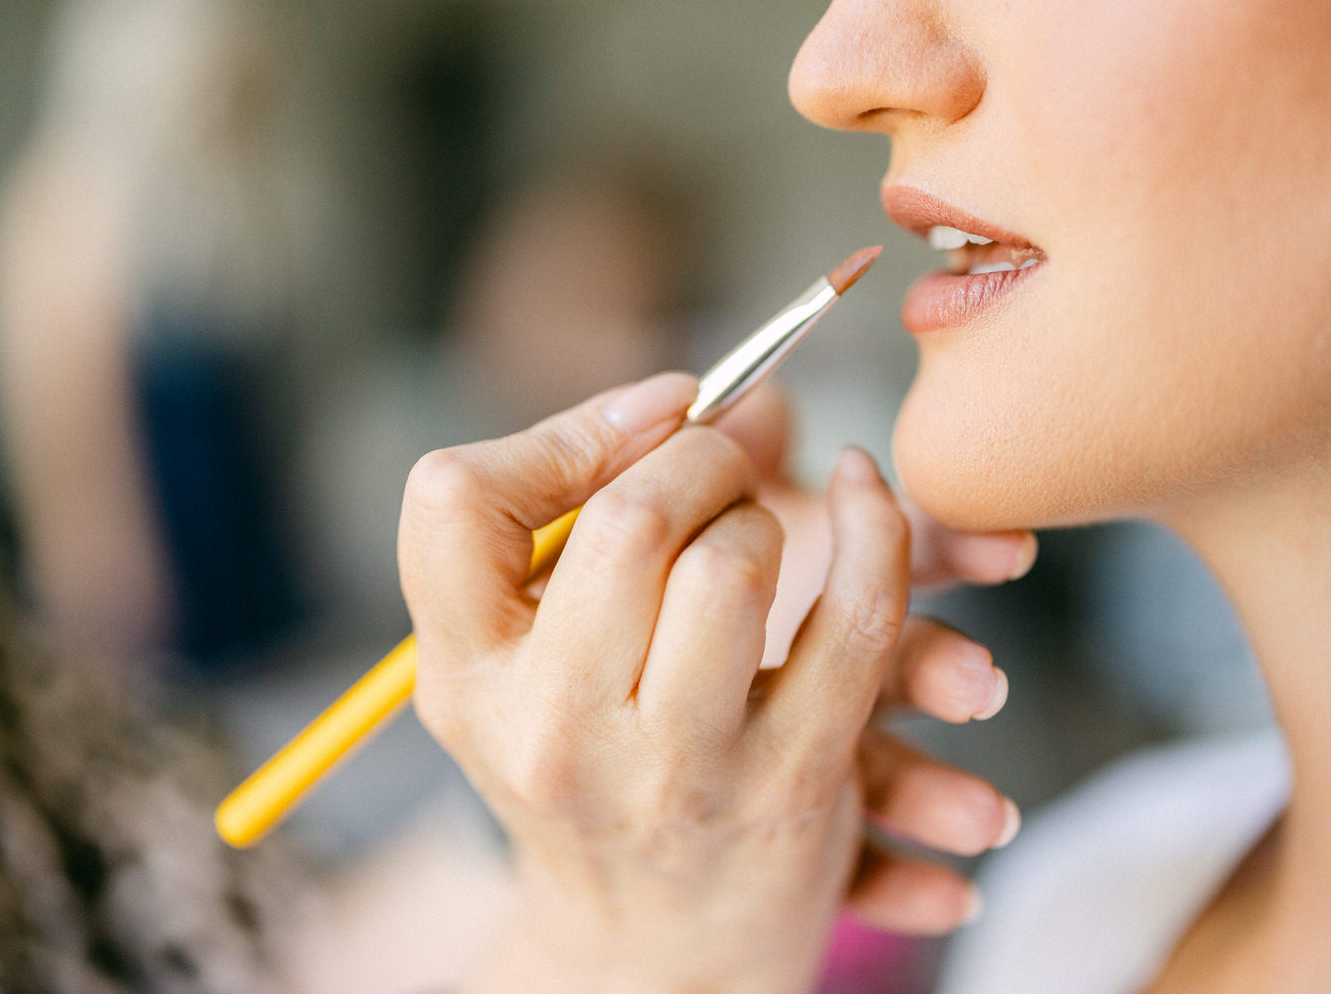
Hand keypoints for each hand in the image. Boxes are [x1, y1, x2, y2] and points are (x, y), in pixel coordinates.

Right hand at [398, 374, 1030, 992]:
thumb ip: (566, 521)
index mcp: (468, 680)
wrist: (649, 950)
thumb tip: (719, 392)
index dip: (561, 433)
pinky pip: (855, 620)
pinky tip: (865, 495)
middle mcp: (555, 731)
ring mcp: (678, 764)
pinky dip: (878, 532)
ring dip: (764, 511)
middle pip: (625, 520)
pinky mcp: (793, 782)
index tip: (644, 421)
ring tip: (759, 525)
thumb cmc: (583, 769)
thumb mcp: (519, 670)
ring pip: (734, 564)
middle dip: (693, 456)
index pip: (452, 501)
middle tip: (715, 461)